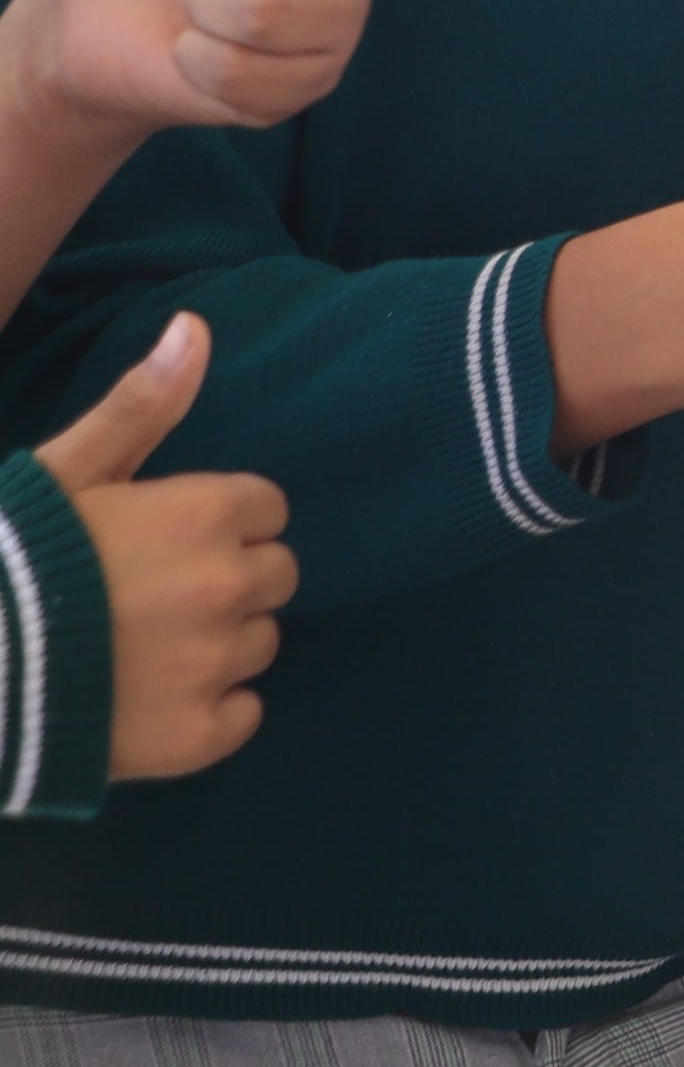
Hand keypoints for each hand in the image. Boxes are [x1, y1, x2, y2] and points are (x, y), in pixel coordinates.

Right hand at [34, 312, 290, 782]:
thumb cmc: (6, 558)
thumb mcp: (64, 470)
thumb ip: (140, 405)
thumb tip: (196, 328)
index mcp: (208, 514)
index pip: (265, 510)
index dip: (216, 522)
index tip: (163, 538)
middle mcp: (229, 587)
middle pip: (274, 576)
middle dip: (225, 578)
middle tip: (147, 595)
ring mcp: (215, 666)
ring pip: (260, 644)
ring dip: (217, 643)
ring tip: (137, 645)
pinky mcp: (195, 738)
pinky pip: (243, 715)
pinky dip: (208, 711)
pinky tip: (147, 698)